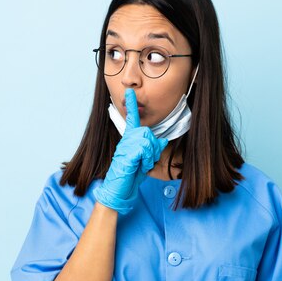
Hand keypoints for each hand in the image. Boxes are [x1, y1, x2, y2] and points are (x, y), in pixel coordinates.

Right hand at [93, 88, 168, 213]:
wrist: (118, 189)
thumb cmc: (130, 175)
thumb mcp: (145, 160)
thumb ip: (152, 149)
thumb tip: (162, 140)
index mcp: (130, 139)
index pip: (132, 118)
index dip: (132, 104)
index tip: (129, 91)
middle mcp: (126, 139)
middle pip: (148, 132)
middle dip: (153, 148)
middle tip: (147, 160)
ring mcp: (125, 146)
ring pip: (147, 140)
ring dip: (150, 156)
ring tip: (143, 164)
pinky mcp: (127, 154)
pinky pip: (144, 149)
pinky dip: (146, 160)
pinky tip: (139, 167)